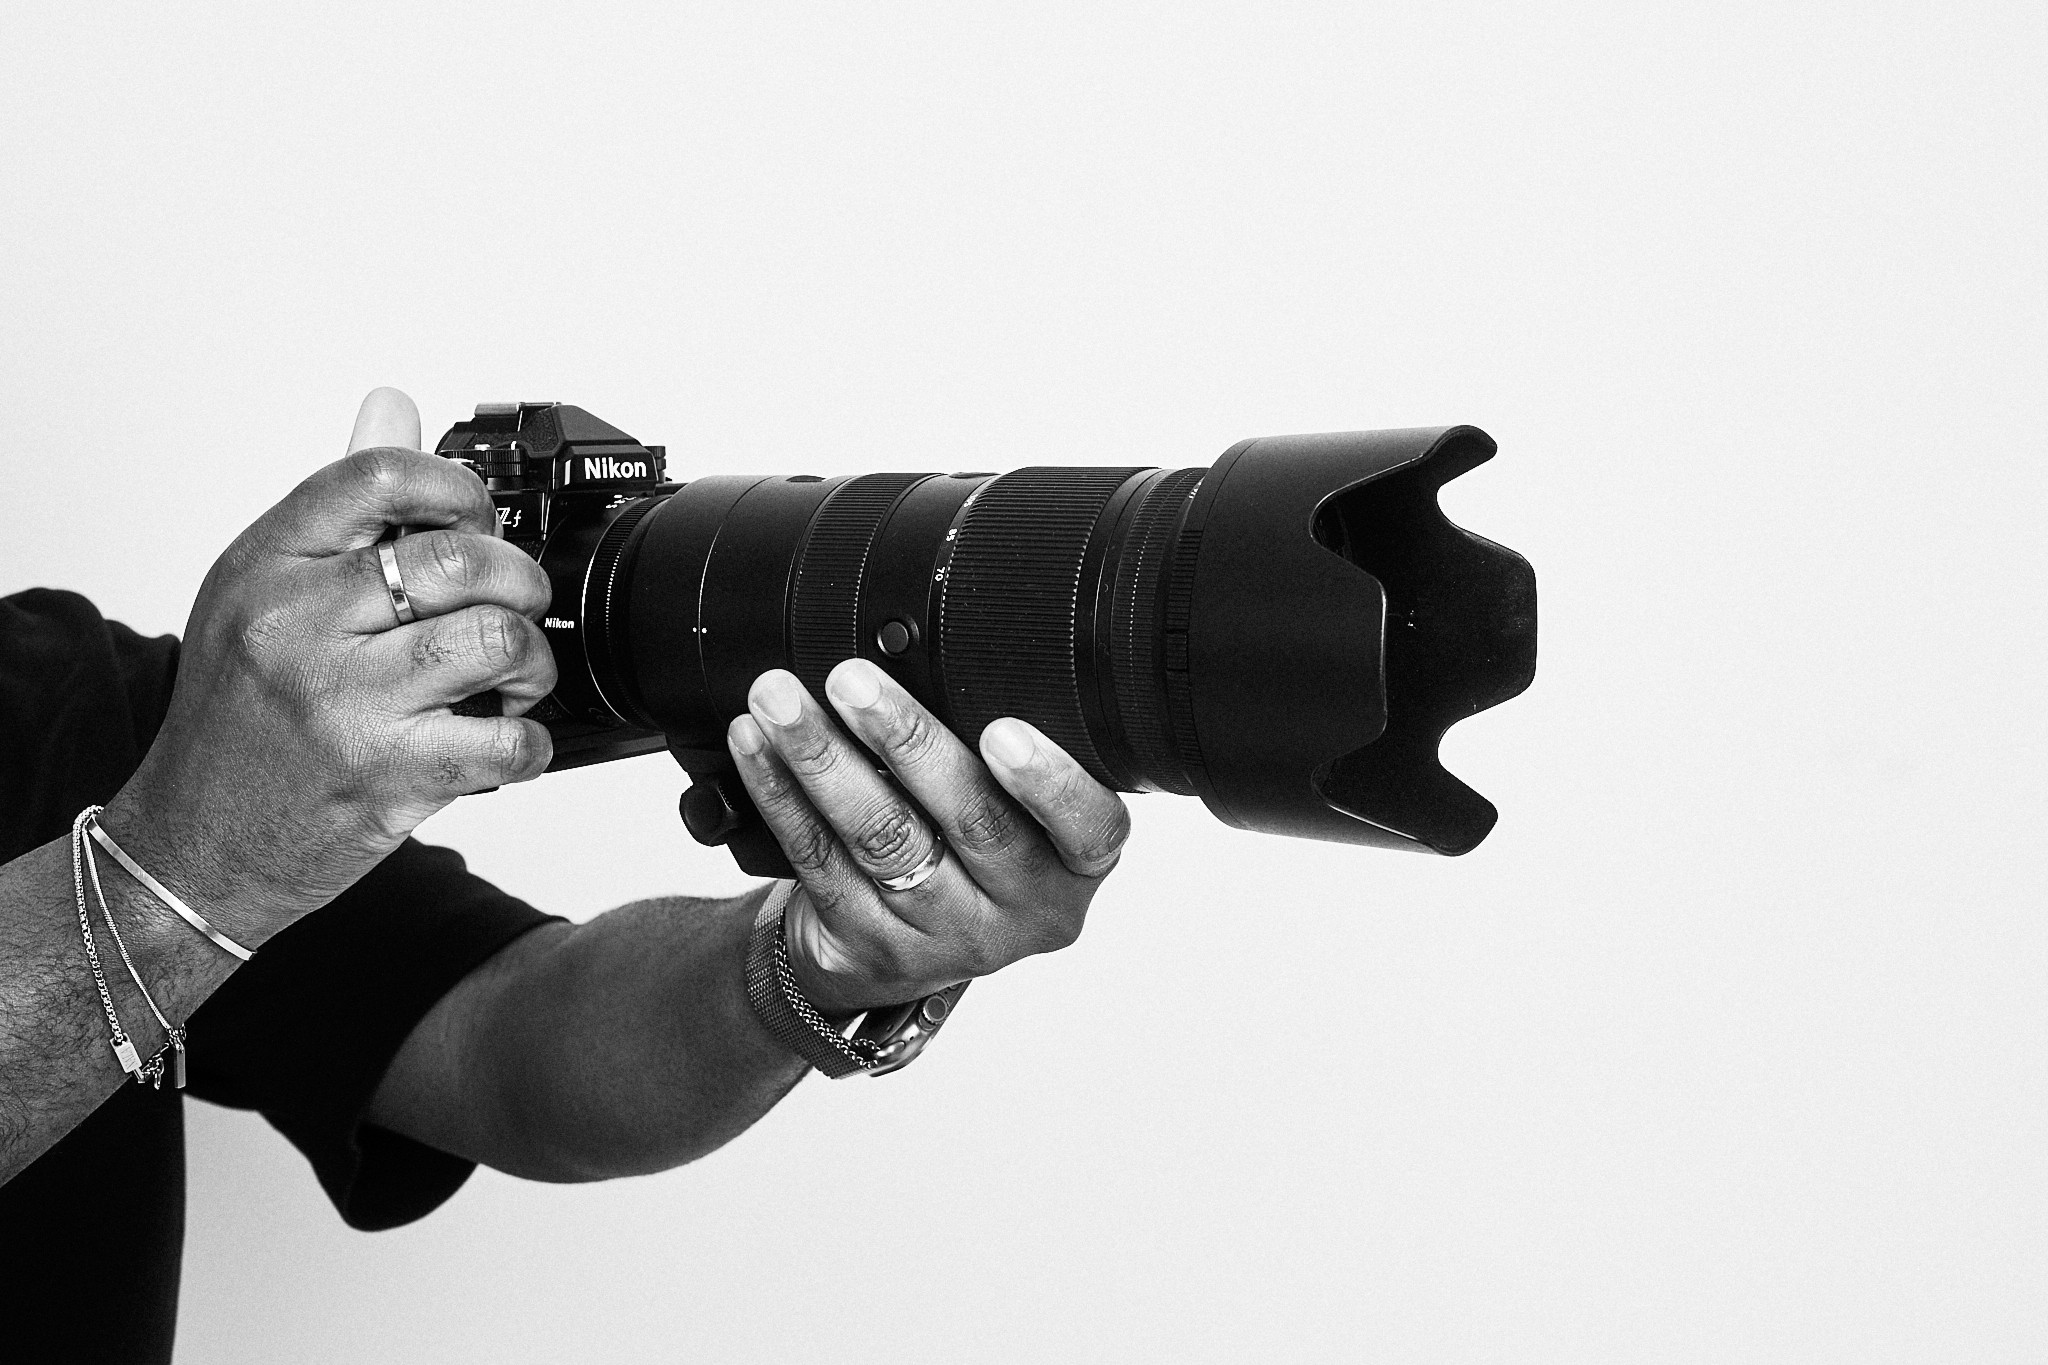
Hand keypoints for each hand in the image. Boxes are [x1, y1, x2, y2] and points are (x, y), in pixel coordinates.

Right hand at [104, 388, 557, 945]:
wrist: (191, 844)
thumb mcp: (259, 592)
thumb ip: (338, 506)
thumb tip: (391, 405)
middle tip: (511, 607)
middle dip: (518, 580)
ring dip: (530, 660)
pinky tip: (504, 741)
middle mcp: (299, 625)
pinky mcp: (385, 776)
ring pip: (495, 640)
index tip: (475, 520)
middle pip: (460, 559)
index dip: (457, 488)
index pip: (378, 475)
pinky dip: (529, 743)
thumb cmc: (234, 718)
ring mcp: (344, 702)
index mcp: (267, 565)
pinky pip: (506, 741)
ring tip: (511, 677)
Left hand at [726, 661, 1130, 1013]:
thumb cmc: (973, 854)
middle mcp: (1020, 909)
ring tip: (782, 701)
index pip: (1087, 827)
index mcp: (1075, 865)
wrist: (904, 957)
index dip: (1047, 782)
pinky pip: (819, 859)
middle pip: (972, 822)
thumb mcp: (1022, 814)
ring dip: (825, 759)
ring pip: (883, 840)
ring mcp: (943, 934)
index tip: (1001, 731)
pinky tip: (758, 744)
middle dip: (907, 741)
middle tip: (854, 681)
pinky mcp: (869, 943)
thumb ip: (1003, 755)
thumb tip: (932, 649)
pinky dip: (782, 793)